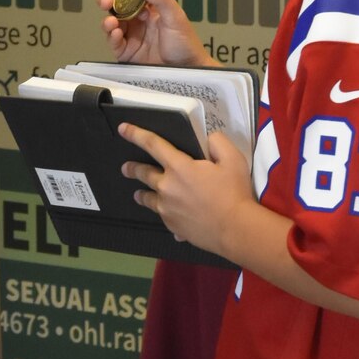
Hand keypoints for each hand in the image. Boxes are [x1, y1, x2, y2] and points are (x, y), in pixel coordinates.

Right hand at [97, 0, 209, 66]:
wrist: (188, 69)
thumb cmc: (186, 43)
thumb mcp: (176, 17)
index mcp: (149, 9)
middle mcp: (138, 21)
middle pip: (115, 7)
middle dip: (107, 2)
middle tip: (106, 1)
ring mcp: (131, 36)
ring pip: (111, 24)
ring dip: (108, 21)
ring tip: (112, 22)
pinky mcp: (127, 53)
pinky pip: (114, 43)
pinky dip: (111, 37)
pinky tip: (116, 34)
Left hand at [119, 126, 252, 254]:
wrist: (235, 229)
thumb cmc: (234, 192)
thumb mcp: (232, 159)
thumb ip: (217, 143)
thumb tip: (208, 139)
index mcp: (179, 167)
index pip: (153, 144)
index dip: (136, 134)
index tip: (122, 128)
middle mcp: (167, 187)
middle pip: (144, 174)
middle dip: (132, 169)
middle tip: (125, 168)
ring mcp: (167, 209)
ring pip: (148, 199)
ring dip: (142, 194)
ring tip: (138, 194)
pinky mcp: (173, 226)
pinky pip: (164, 217)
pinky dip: (166, 214)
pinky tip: (171, 217)